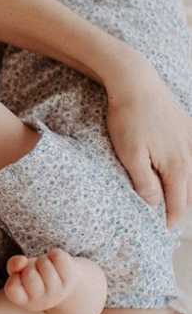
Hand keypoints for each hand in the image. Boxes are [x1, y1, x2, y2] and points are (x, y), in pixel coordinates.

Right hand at [4, 249, 106, 313]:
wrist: (62, 281)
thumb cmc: (35, 276)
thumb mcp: (20, 272)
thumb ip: (13, 266)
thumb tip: (22, 261)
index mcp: (25, 301)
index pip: (12, 289)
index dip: (14, 278)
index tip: (19, 277)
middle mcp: (42, 301)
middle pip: (29, 274)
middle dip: (30, 266)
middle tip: (35, 271)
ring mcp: (58, 291)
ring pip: (44, 264)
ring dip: (43, 260)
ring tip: (46, 267)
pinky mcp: (71, 278)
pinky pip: (58, 257)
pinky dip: (54, 254)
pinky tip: (56, 263)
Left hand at [105, 60, 191, 228]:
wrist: (136, 82)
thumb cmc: (128, 118)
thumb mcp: (130, 155)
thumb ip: (144, 182)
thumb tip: (155, 202)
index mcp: (176, 166)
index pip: (178, 202)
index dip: (173, 219)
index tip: (170, 232)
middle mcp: (189, 155)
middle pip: (190, 190)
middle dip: (184, 207)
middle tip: (177, 223)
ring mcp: (191, 139)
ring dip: (189, 190)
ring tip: (183, 202)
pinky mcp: (188, 127)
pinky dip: (191, 169)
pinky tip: (185, 172)